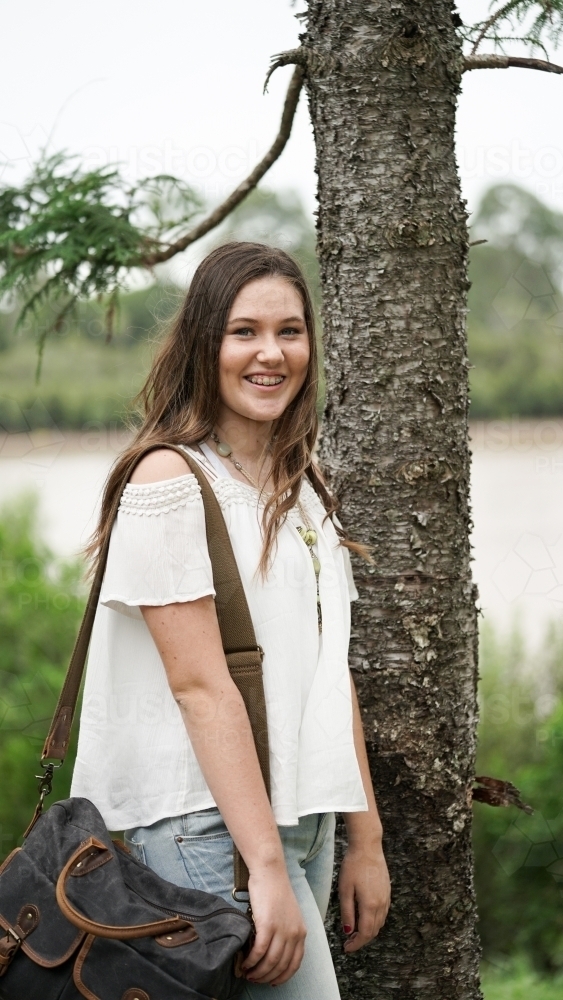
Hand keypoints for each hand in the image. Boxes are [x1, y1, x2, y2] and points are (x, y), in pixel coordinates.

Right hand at [241, 864, 306, 985]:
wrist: (270, 873)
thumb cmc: (276, 891)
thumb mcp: (289, 915)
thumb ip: (286, 933)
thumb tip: (274, 954)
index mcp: (301, 932)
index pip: (295, 964)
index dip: (283, 976)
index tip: (272, 982)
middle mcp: (294, 934)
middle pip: (281, 966)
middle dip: (267, 977)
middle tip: (254, 979)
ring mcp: (281, 930)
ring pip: (270, 962)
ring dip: (257, 972)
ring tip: (247, 974)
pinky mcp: (267, 925)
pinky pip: (259, 951)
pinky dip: (251, 961)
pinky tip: (244, 963)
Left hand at [339, 839, 390, 952]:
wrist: (368, 847)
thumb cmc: (353, 866)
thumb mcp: (345, 889)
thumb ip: (347, 912)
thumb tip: (348, 931)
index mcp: (370, 905)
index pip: (365, 933)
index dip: (356, 944)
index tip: (346, 948)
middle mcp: (381, 904)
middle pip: (374, 931)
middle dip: (362, 940)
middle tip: (348, 942)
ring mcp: (386, 898)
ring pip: (380, 923)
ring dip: (368, 931)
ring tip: (355, 932)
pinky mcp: (387, 892)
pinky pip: (383, 914)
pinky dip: (375, 921)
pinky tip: (365, 918)